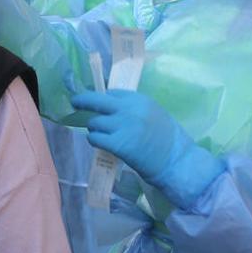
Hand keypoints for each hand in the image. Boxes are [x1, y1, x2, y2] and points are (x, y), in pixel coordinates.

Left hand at [71, 90, 224, 210]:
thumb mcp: (154, 113)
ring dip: (94, 129)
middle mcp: (129, 109)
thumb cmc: (169, 140)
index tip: (99, 102)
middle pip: (96, 100)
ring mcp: (122, 126)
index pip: (112, 92)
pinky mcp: (117, 144)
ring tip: (102, 135)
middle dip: (83, 100)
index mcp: (140, 100)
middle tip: (76, 102)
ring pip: (94, 122)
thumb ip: (134, 109)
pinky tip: (100, 144)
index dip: (104, 98)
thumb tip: (112, 107)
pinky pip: (94, 138)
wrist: (176, 160)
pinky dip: (94, 141)